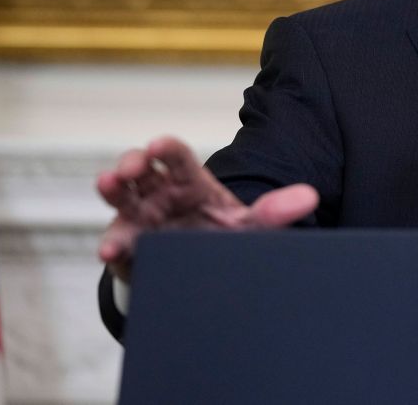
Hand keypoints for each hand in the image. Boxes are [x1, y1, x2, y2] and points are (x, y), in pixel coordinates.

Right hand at [96, 136, 317, 282]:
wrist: (206, 272)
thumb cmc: (223, 236)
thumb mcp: (250, 225)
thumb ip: (275, 211)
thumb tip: (309, 197)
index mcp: (189, 183)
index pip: (177, 157)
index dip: (166, 149)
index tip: (159, 145)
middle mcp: (160, 195)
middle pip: (140, 170)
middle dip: (131, 164)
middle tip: (131, 168)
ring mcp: (141, 219)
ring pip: (121, 198)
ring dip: (112, 189)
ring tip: (108, 184)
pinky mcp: (130, 248)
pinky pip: (118, 242)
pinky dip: (112, 245)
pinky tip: (111, 250)